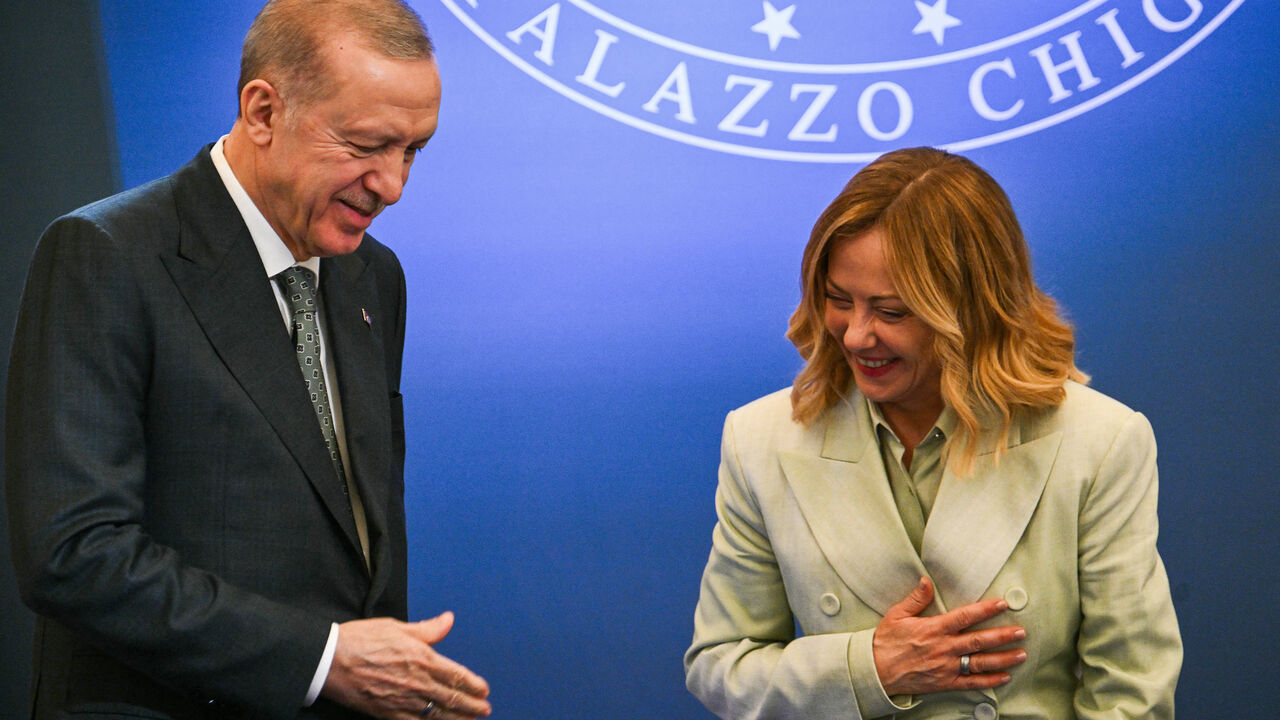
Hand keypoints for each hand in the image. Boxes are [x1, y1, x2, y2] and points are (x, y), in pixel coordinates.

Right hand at [321, 612, 491, 719]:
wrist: (329, 660)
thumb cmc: (361, 640)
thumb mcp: (397, 627)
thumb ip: (428, 629)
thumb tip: (448, 620)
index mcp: (422, 658)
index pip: (457, 676)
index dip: (474, 685)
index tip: (484, 690)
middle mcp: (417, 682)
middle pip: (452, 698)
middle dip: (472, 706)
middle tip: (484, 710)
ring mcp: (403, 700)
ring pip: (438, 715)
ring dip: (458, 719)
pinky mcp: (387, 713)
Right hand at [873, 577, 1026, 695]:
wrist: (875, 671)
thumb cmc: (885, 641)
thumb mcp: (896, 614)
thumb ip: (916, 598)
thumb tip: (927, 580)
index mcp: (934, 628)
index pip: (965, 616)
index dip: (986, 609)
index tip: (1002, 604)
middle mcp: (944, 648)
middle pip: (979, 640)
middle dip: (1003, 635)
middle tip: (1021, 631)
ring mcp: (946, 667)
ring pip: (980, 662)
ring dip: (1003, 658)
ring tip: (1021, 654)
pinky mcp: (945, 683)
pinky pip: (971, 682)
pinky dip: (989, 680)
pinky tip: (1004, 677)